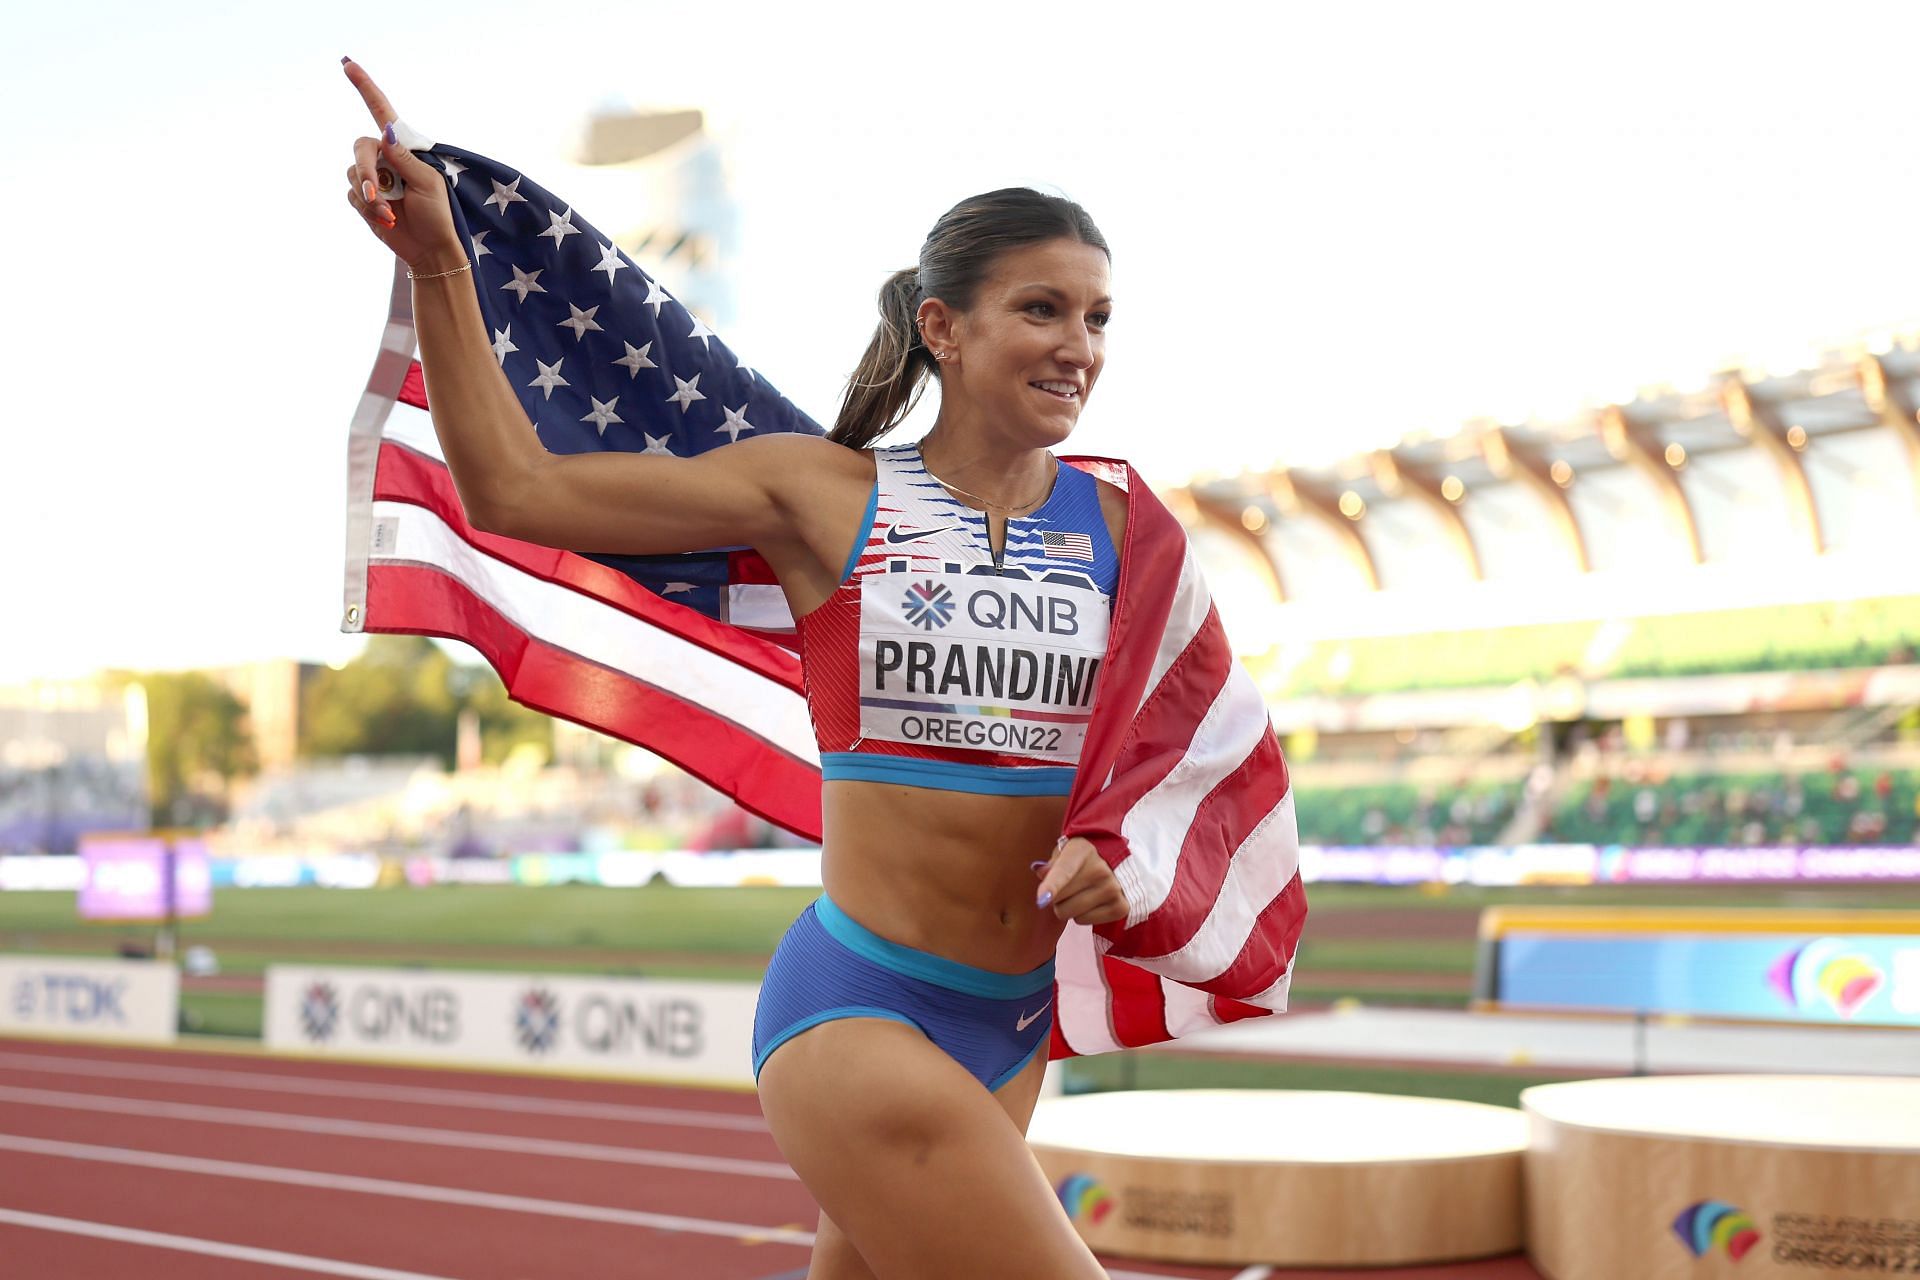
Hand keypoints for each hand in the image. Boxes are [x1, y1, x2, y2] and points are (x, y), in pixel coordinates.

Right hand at [340, 57, 464, 271]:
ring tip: (391, 214)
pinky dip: (368, 209)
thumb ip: (404, 159)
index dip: (365, 88)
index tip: (347, 63)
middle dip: (367, 172)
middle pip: (360, 148)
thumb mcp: (428, 184)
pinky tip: (386, 220)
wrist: (430, 250)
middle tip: (376, 194)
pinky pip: (353, 196)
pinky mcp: (364, 200)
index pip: (382, 113)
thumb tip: (385, 131)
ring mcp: (374, 180)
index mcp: (404, 149)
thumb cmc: (438, 215)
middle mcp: (386, 159)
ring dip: (370, 197)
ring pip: (354, 174)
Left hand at [1033, 837, 1128, 926]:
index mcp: (1082, 850)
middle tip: (1068, 885)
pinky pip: (1082, 921)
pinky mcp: (1120, 907)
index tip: (1042, 900)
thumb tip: (1041, 873)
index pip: (1063, 872)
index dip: (1051, 886)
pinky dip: (1082, 915)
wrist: (1117, 864)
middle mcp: (1101, 870)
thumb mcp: (1064, 852)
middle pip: (1058, 899)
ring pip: (1068, 913)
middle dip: (1056, 895)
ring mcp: (1112, 890)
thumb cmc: (1082, 859)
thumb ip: (1051, 864)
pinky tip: (1092, 902)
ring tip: (1080, 893)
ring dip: (1068, 907)